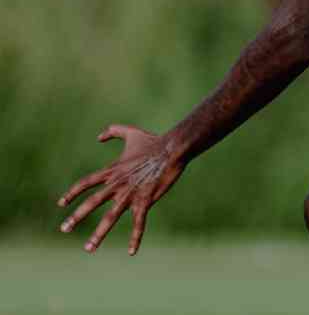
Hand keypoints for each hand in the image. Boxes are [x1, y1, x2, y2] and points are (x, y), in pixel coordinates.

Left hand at [58, 125, 184, 254]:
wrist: (172, 149)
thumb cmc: (154, 141)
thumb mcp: (132, 133)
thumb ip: (114, 131)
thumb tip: (99, 136)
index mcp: (112, 171)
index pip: (86, 183)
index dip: (73, 193)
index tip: (61, 203)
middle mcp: (117, 184)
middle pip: (92, 203)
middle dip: (76, 217)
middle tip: (64, 229)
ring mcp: (131, 194)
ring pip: (110, 217)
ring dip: (98, 234)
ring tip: (88, 248)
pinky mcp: (146, 200)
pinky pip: (139, 222)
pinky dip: (135, 238)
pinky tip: (131, 252)